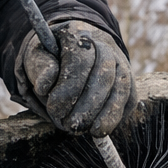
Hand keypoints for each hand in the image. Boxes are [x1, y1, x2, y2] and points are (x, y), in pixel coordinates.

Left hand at [16, 21, 135, 137]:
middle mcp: (105, 45)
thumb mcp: (37, 56)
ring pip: (121, 88)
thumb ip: (40, 68)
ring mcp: (120, 61)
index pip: (80, 62)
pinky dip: (119, 115)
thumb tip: (45, 85)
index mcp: (79, 35)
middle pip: (104, 76)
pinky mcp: (128, 78)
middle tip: (71, 126)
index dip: (68, 89)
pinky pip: (130, 98)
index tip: (54, 109)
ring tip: (93, 132)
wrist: (73, 47)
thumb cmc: (51, 55)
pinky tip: (104, 127)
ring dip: (108, 114)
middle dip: (89, 105)